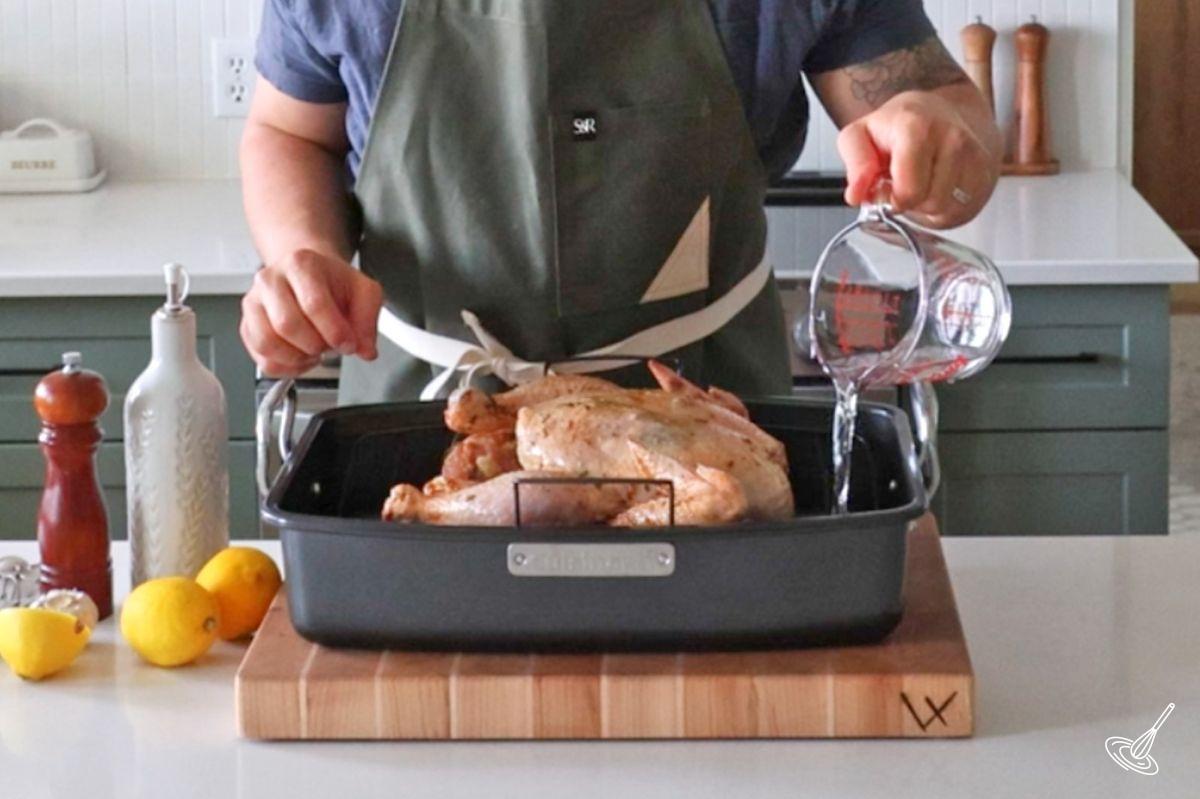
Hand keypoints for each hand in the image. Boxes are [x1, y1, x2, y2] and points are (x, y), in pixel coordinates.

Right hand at [240, 249, 382, 376]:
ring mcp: (253, 303)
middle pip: (286, 325)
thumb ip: (368, 319)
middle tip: (330, 345)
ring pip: (267, 344)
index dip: (334, 332)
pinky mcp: (247, 326)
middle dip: (315, 345)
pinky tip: (301, 357)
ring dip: (298, 358)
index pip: (313, 304)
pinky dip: (286, 368)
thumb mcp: (363, 292)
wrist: (308, 277)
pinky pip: (262, 359)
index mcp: (301, 265)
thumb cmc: (332, 284)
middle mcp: (270, 280)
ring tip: (314, 350)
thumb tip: (365, 350)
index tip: (348, 344)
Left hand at [837, 91, 998, 228]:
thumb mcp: (860, 135)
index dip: (892, 199)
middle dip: (911, 202)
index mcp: (916, 127)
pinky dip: (946, 206)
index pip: (909, 191)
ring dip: (927, 205)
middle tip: (904, 183)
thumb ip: (855, 164)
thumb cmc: (898, 126)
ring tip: (921, 181)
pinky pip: (962, 208)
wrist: (941, 110)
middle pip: (930, 203)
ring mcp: (974, 153)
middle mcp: (952, 137)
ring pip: (947, 208)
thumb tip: (856, 195)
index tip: (886, 186)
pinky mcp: (986, 170)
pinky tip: (938, 185)